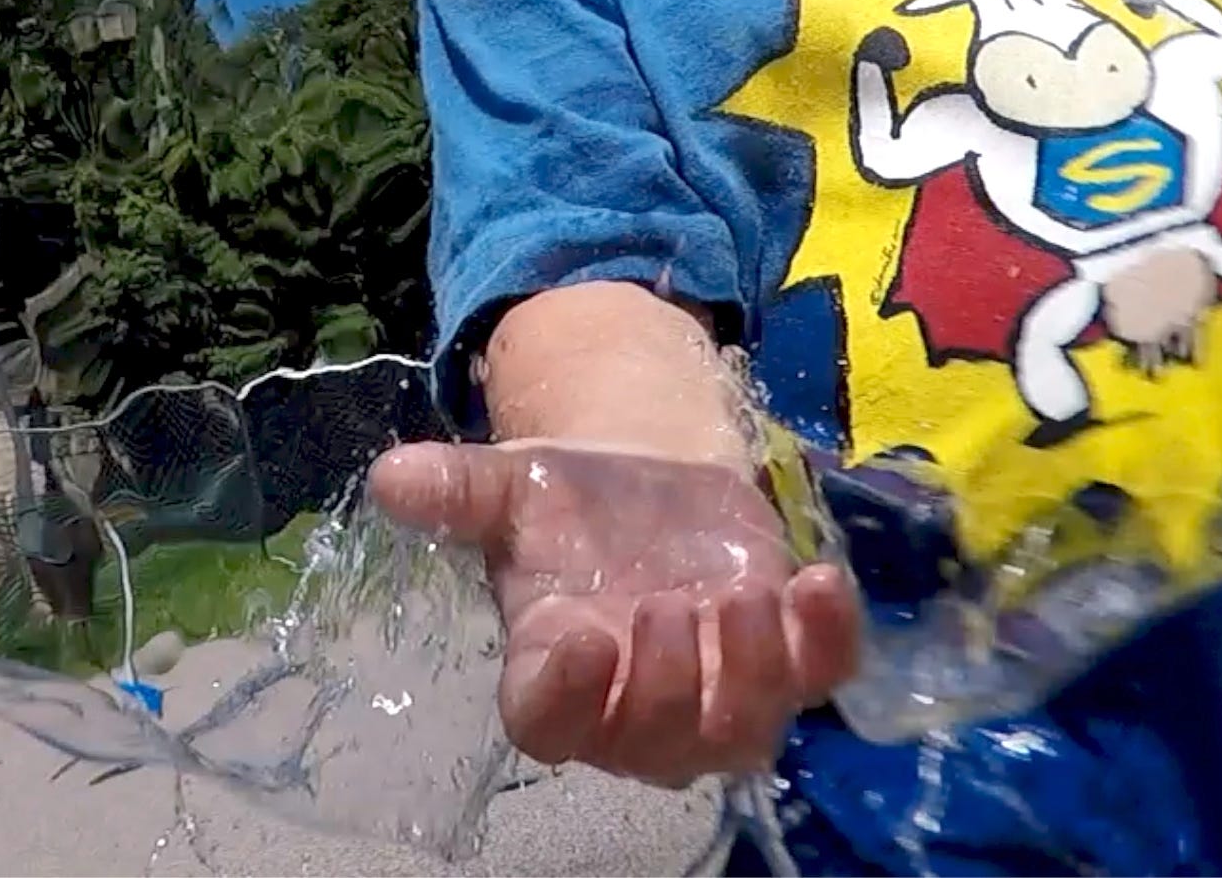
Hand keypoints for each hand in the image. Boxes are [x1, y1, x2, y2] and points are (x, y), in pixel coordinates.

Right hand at [370, 439, 859, 787]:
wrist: (650, 485)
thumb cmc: (571, 503)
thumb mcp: (512, 488)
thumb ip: (457, 491)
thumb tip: (392, 477)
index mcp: (555, 674)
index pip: (550, 724)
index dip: (567, 698)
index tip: (583, 638)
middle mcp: (637, 709)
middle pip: (654, 744)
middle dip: (668, 683)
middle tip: (668, 602)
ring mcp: (721, 693)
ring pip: (744, 733)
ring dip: (751, 674)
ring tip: (748, 595)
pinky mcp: (790, 658)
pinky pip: (821, 678)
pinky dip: (829, 640)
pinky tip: (817, 579)